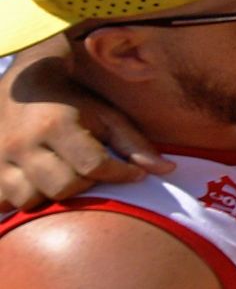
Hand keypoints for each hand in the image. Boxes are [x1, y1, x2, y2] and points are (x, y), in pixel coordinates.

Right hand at [0, 53, 169, 211]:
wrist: (24, 86)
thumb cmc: (74, 102)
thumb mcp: (107, 115)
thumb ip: (134, 143)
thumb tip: (167, 170)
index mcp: (57, 125)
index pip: (93, 165)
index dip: (119, 174)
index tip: (131, 173)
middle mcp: (23, 144)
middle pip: (62, 187)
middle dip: (85, 185)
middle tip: (91, 172)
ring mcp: (1, 159)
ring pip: (30, 199)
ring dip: (52, 196)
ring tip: (64, 177)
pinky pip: (4, 203)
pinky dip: (24, 200)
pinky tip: (39, 186)